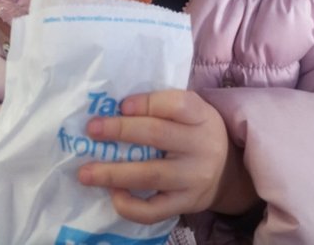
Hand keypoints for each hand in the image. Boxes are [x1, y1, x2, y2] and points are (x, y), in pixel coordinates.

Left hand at [78, 89, 256, 223]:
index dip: (146, 103)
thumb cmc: (196, 132)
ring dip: (114, 173)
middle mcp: (201, 146)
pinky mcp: (186, 204)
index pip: (176, 104)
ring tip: (86, 172)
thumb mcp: (191, 111)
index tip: (121, 104)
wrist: (227, 172)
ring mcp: (194, 178)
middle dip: (120, 131)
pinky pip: (154, 210)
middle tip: (91, 130)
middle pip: (158, 135)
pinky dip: (130, 205)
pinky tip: (113, 195)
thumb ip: (162, 106)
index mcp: (201, 115)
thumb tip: (114, 108)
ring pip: (151, 175)